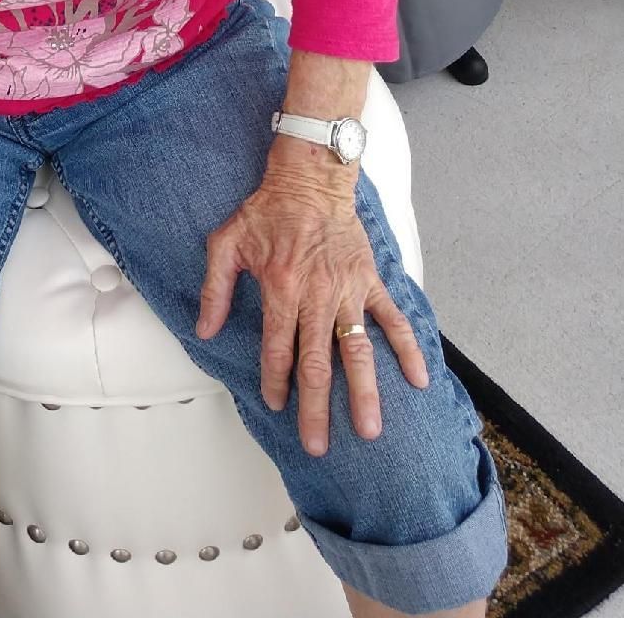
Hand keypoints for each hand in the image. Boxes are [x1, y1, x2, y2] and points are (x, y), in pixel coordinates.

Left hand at [194, 165, 428, 455]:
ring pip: (358, 350)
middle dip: (317, 408)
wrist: (310, 177)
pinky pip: (393, 319)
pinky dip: (408, 349)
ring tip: (370, 430)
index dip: (276, 381)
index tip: (276, 406)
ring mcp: (348, 291)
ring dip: (365, 392)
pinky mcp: (370, 281)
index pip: (278, 348)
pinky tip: (419, 381)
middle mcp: (317, 296)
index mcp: (282, 288)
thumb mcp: (226, 242)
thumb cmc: (266, 210)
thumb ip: (214, 287)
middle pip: (318, 362)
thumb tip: (204, 329)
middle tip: (317, 446)